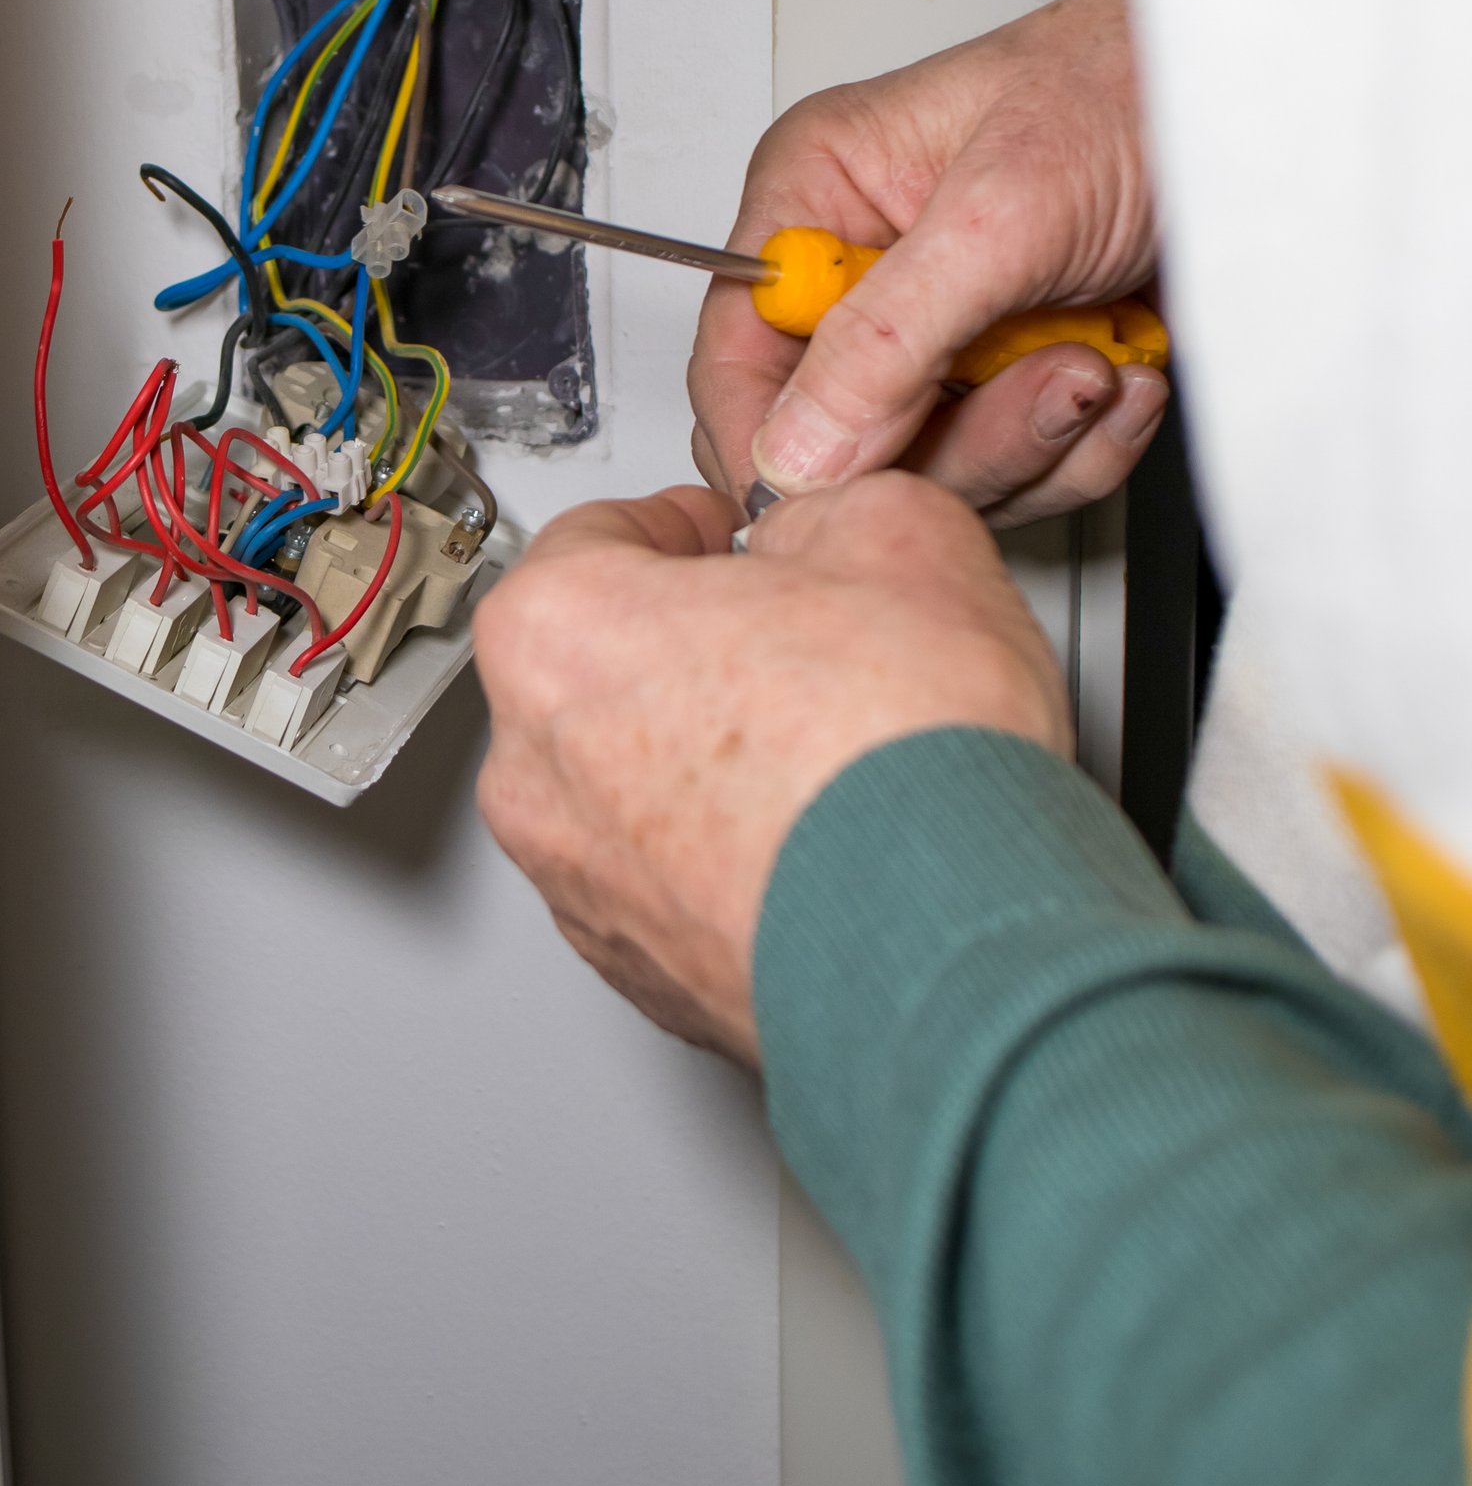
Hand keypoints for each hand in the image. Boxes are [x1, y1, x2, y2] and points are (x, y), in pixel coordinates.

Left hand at [474, 474, 1069, 1059]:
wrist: (952, 945)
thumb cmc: (905, 758)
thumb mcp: (896, 530)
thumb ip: (822, 514)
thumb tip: (820, 540)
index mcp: (555, 631)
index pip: (594, 538)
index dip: (681, 527)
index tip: (723, 537)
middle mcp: (533, 767)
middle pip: (597, 672)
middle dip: (686, 650)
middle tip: (788, 643)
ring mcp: (575, 883)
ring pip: (626, 789)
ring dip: (702, 763)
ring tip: (823, 754)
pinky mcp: (635, 971)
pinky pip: (667, 885)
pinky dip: (724, 860)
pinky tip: (819, 841)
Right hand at [688, 0, 1168, 527]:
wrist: (1264, 99)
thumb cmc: (1138, 84)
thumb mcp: (1003, 209)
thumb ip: (889, 337)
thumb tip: (798, 446)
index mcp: (816, 200)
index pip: (735, 361)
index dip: (777, 442)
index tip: (835, 491)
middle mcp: (868, 275)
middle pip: (840, 440)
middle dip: (959, 438)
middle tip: (1048, 384)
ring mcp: (944, 336)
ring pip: (935, 469)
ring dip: (1038, 438)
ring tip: (1100, 363)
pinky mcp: (1014, 379)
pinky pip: (1019, 470)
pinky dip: (1086, 442)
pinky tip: (1124, 371)